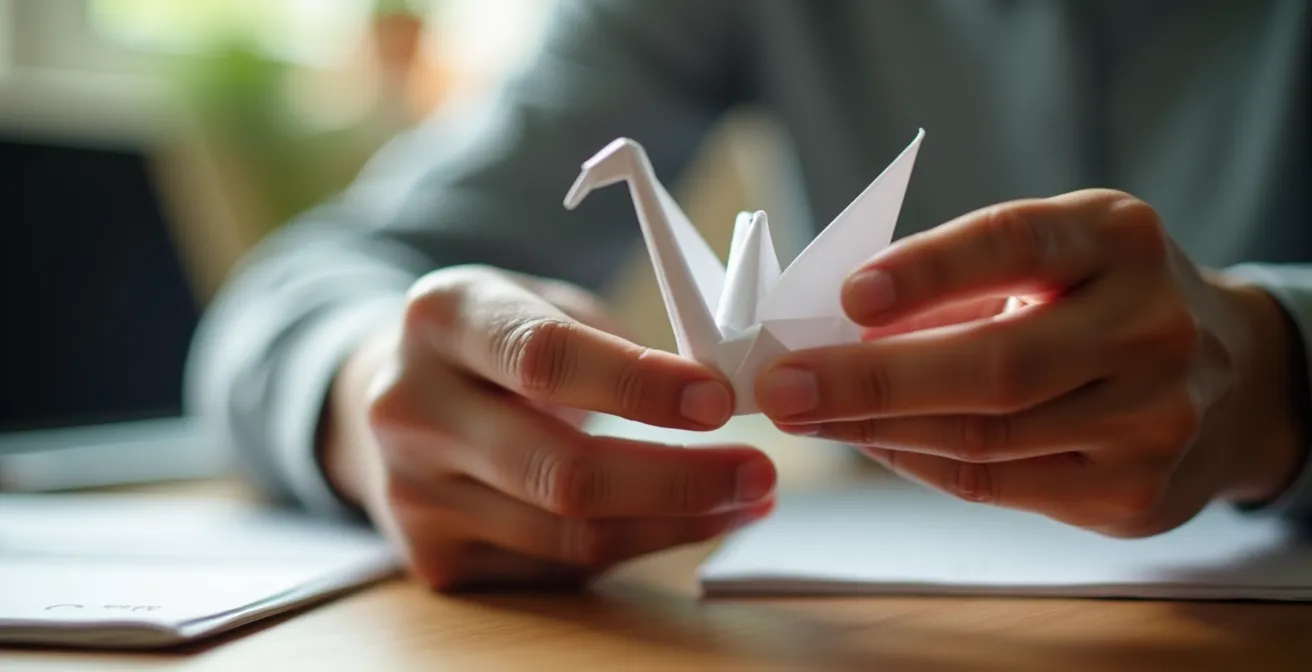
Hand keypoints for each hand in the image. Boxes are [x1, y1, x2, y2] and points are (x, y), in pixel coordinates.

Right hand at [323, 266, 775, 590]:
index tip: (720, 400)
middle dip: (677, 479)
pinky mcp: (432, 557)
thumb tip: (717, 388)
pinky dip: (637, 546)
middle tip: (759, 472)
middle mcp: (410, 407)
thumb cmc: (496, 342)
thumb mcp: (536, 300)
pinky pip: (558, 567)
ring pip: (568, 534)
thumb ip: (611, 339)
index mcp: (441, 316)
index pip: (545, 358)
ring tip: (743, 499)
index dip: (639, 384)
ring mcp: (412, 493)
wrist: (392, 396)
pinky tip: (688, 522)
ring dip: (674, 523)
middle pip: (559, 468)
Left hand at [756, 189, 1305, 536]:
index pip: (1015, 244)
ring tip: (807, 414)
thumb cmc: (1099, 301)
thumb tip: (826, 327)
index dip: (928, 270)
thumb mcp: (1054, 256)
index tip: (848, 295)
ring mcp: (1153, 418)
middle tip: (784, 384)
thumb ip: (958, 281)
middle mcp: (1150, 326)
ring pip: (985, 437)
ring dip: (876, 429)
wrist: (1228, 378)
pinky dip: (917, 463)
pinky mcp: (1136, 493)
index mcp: (1119, 239)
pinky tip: (868, 442)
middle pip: (996, 365)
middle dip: (873, 380)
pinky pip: (995, 487)